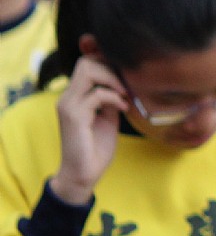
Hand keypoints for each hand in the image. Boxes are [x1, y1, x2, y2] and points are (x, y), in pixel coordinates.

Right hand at [52, 56, 128, 204]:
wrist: (84, 173)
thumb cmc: (96, 147)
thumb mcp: (108, 117)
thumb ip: (111, 99)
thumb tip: (124, 84)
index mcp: (75, 96)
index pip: (86, 63)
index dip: (107, 62)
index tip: (127, 76)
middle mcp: (67, 97)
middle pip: (86, 62)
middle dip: (111, 69)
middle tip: (127, 87)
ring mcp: (68, 105)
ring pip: (88, 71)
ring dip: (112, 80)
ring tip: (125, 95)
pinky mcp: (73, 116)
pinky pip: (96, 95)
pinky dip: (114, 98)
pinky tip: (123, 108)